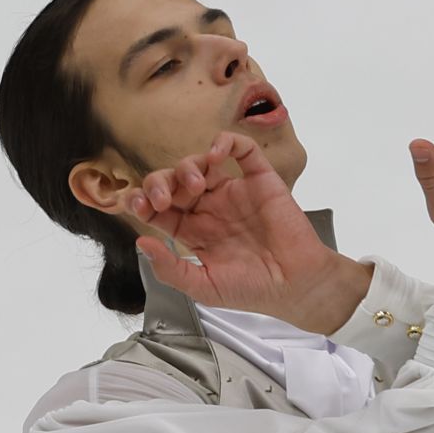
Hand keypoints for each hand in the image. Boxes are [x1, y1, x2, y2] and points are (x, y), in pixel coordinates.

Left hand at [124, 131, 371, 333]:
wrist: (296, 285)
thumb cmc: (253, 290)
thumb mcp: (203, 288)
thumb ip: (171, 269)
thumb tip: (141, 241)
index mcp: (194, 232)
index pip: (159, 209)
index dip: (143, 201)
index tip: (137, 204)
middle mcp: (211, 209)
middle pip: (173, 182)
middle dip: (160, 183)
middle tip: (162, 198)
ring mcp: (235, 192)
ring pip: (200, 163)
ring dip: (187, 166)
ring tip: (194, 184)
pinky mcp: (260, 180)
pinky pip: (242, 150)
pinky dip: (225, 143)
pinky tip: (216, 154)